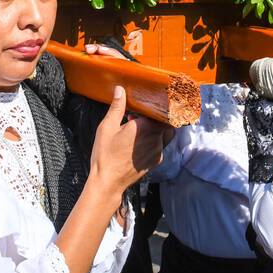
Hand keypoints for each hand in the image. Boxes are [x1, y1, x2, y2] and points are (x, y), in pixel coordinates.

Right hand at [89, 86, 167, 202]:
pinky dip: (153, 142)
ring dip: (155, 130)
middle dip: (156, 118)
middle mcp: (156, 140)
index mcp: (146, 128)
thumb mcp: (107, 127)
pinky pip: (159, 147)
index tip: (155, 102)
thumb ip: (117, 107)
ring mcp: (157, 152)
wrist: (107, 183)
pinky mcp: (155, 162)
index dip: (163, 106)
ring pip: (164, 135)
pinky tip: (137, 142)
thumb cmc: (105, 155)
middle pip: (166, 123)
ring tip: (137, 129)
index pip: (166, 112)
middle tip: (142, 116)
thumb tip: (120, 90)